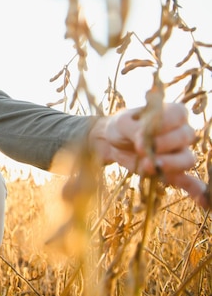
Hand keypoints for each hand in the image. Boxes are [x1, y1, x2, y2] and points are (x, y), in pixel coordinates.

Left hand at [93, 102, 208, 208]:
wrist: (113, 142)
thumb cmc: (122, 126)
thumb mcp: (122, 123)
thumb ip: (135, 130)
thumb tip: (144, 145)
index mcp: (173, 113)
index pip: (178, 116)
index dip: (161, 126)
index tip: (140, 134)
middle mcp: (182, 131)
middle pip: (184, 137)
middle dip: (162, 145)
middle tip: (140, 150)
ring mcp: (180, 152)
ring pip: (187, 159)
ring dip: (169, 164)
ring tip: (147, 166)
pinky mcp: (173, 171)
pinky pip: (189, 182)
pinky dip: (196, 190)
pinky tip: (203, 202)